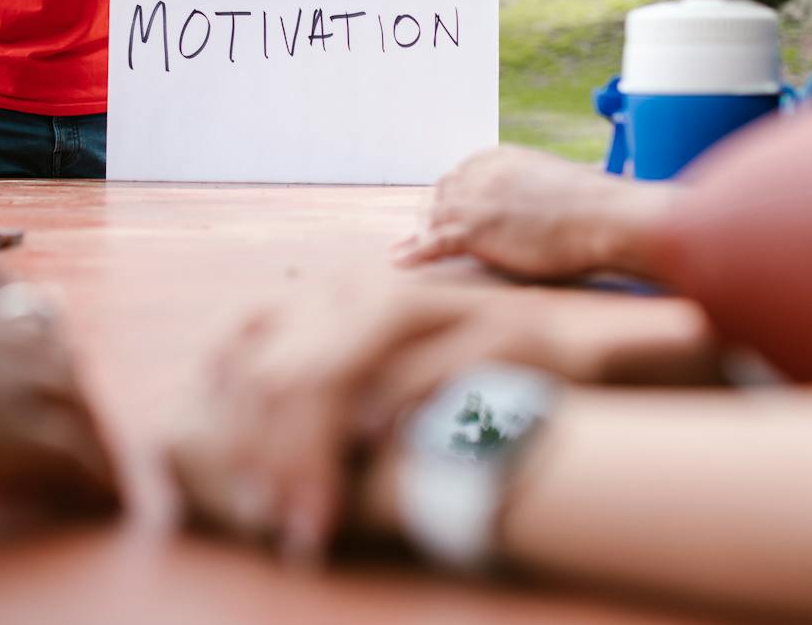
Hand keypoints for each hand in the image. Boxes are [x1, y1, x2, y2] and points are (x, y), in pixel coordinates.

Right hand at [0, 263, 119, 528]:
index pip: (6, 296)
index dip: (29, 329)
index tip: (43, 356)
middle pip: (49, 347)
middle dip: (69, 385)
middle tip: (81, 422)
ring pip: (70, 400)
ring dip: (91, 436)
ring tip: (101, 471)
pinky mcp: (3, 429)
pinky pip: (70, 453)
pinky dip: (93, 479)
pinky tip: (98, 503)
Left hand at [168, 281, 688, 560]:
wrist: (591, 355)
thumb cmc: (470, 383)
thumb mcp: (378, 381)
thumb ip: (311, 393)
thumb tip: (220, 441)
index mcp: (336, 295)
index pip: (249, 349)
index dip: (231, 426)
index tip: (235, 499)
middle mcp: (375, 288)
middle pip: (286, 368)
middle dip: (269, 455)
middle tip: (270, 523)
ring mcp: (441, 308)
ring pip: (343, 368)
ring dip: (316, 450)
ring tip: (310, 517)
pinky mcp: (502, 336)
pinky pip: (433, 368)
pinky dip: (398, 409)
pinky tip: (375, 449)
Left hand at [394, 145, 672, 279]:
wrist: (605, 217)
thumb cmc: (598, 204)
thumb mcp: (561, 180)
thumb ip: (546, 184)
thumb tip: (582, 179)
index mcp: (499, 158)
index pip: (461, 174)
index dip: (452, 196)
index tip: (446, 210)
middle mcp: (479, 174)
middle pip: (441, 195)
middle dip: (433, 216)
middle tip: (424, 235)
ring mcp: (474, 202)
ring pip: (433, 219)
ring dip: (422, 236)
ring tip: (408, 251)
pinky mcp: (474, 231)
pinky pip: (433, 244)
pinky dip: (414, 253)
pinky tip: (400, 262)